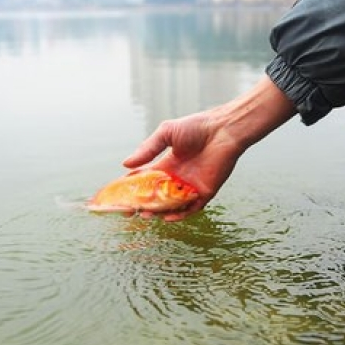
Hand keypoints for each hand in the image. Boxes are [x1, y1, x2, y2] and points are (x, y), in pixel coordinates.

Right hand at [122, 77, 296, 220]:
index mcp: (166, 165)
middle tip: (131, 212)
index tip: (120, 198)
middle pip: (156, 197)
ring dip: (158, 212)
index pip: (146, 181)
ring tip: (146, 214)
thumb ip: (148, 149)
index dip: (133, 190)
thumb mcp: (166, 133)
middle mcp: (177, 178)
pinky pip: (190, 209)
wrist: (223, 130)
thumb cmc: (196, 127)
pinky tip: (168, 217)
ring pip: (171, 206)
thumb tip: (126, 164)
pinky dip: (179, 215)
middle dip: (143, 205)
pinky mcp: (205, 192)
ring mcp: (190, 187)